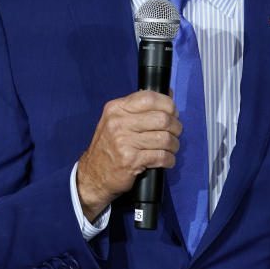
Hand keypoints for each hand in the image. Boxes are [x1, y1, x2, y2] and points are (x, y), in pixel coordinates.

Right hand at [75, 90, 181, 220]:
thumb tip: (168, 94)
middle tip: (175, 132)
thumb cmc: (109, 146)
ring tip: (171, 148)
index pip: (149, 97)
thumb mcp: (116, 120)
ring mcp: (124, 141)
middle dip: (176, 127)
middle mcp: (118, 122)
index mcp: (116, 108)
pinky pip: (162, 156)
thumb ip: (139, 109)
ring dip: (174, 145)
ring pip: (165, 138)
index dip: (168, 104)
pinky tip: (166, 160)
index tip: (173, 112)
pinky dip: (169, 159)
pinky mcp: (131, 160)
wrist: (93, 174)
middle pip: (162, 118)